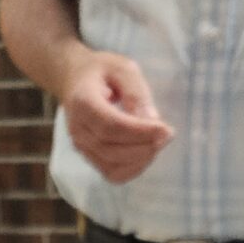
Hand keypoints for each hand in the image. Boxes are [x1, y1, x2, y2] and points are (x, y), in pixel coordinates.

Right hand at [61, 48, 172, 184]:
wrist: (75, 80)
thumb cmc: (102, 71)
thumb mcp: (123, 69)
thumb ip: (136, 93)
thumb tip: (151, 121)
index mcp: (83, 102)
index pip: (111, 126)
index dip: (140, 132)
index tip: (165, 128)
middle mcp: (78, 129)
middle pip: (112, 149)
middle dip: (144, 147)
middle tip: (167, 134)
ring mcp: (81, 146)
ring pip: (112, 166)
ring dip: (141, 159)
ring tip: (158, 141)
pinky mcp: (89, 157)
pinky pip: (112, 173)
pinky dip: (133, 169)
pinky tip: (146, 153)